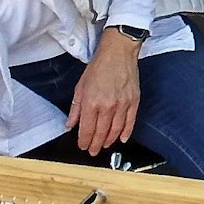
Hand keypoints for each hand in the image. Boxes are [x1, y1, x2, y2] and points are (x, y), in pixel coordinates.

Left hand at [68, 32, 139, 155]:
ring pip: (116, 130)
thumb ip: (75, 108)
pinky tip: (122, 139)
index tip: (83, 146)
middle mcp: (107, 106)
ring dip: (109, 140)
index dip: (84, 141)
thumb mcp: (80, 86)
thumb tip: (70, 124)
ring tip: (104, 145)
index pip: (87, 129)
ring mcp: (122, 105)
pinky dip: (126, 132)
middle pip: (101, 132)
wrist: (118, 52)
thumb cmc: (99, 67)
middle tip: (92, 151)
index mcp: (91, 102)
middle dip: (95, 144)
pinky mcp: (134, 101)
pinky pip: (130, 122)